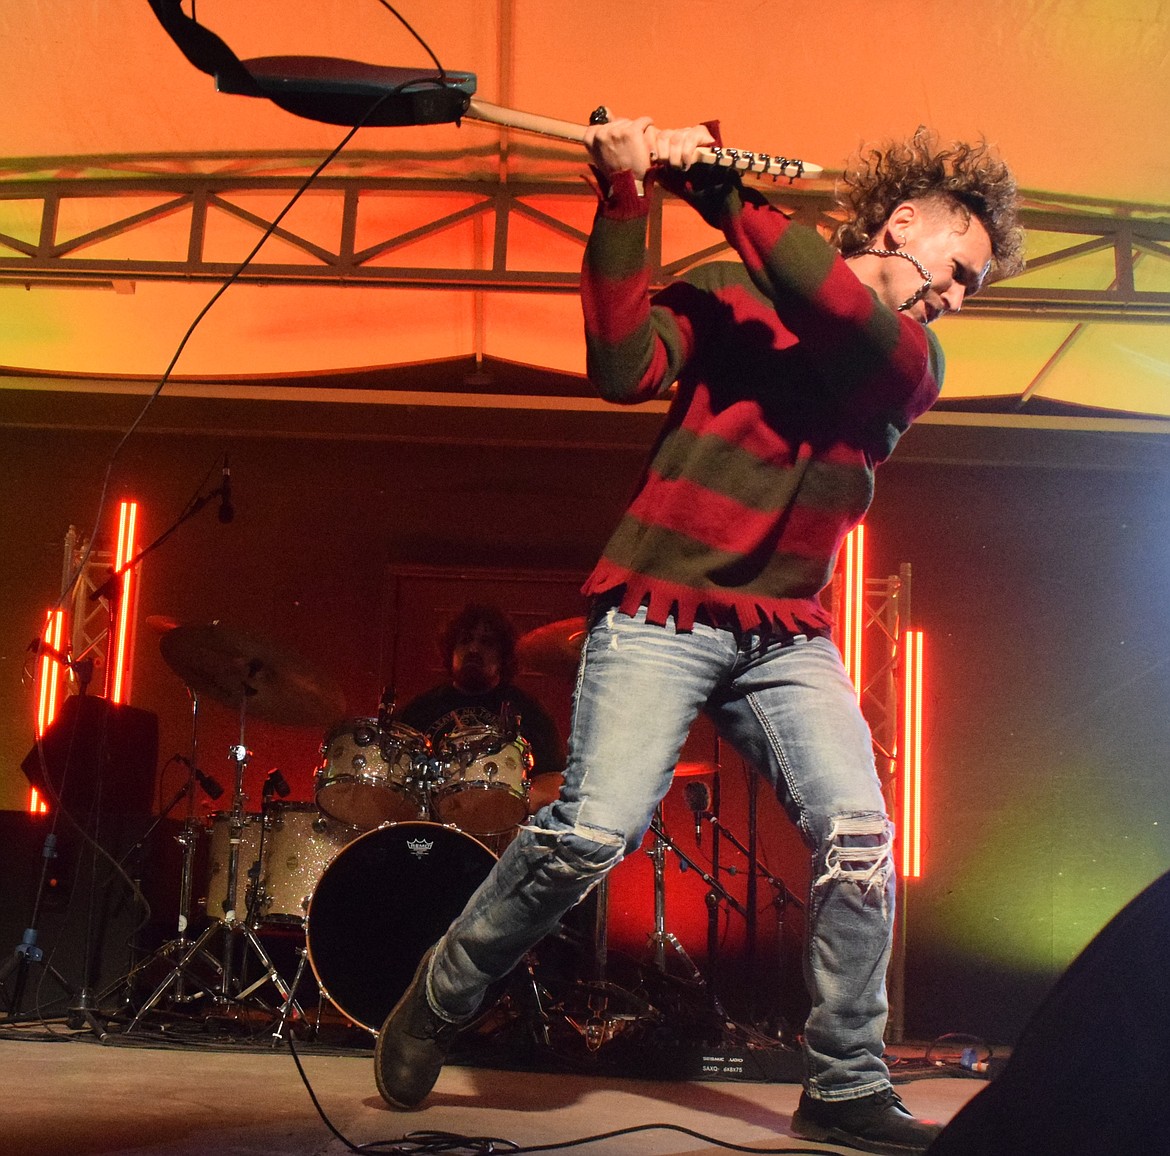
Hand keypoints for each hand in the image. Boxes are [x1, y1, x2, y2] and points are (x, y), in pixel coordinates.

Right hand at [583, 118, 715, 180]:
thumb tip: (606, 109)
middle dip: (624, 133)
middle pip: (617, 122)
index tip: (617, 146)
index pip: (598, 126)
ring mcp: (616, 132)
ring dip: (636, 131)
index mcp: (591, 139)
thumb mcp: (602, 155)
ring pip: (630, 122)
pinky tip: (649, 134)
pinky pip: (643, 121)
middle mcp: (602, 133)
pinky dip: (648, 125)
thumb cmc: (616, 174)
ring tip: (637, 146)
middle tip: (629, 149)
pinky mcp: (631, 132)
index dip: (610, 135)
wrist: (629, 188)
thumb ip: (601, 135)